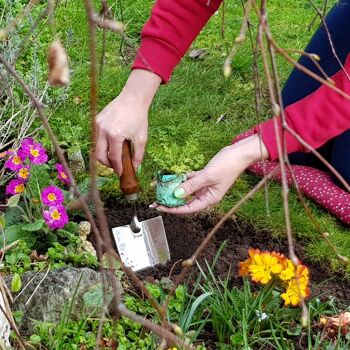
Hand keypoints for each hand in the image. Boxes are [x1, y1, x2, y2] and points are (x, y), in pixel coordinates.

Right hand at [96, 69, 160, 174]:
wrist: (133, 98)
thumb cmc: (139, 118)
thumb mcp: (141, 138)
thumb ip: (138, 155)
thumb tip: (135, 168)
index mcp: (114, 135)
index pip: (113, 157)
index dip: (117, 167)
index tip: (120, 173)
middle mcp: (103, 130)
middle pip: (99, 155)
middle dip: (107, 163)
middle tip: (115, 166)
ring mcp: (98, 124)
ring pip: (97, 146)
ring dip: (104, 154)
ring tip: (115, 155)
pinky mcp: (97, 120)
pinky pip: (97, 137)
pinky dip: (103, 144)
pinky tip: (112, 144)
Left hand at [151, 134, 268, 213]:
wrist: (238, 153)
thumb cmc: (227, 166)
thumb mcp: (207, 176)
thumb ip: (191, 186)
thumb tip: (176, 195)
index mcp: (209, 199)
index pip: (188, 208)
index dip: (173, 209)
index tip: (161, 207)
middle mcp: (206, 194)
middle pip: (185, 201)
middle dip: (170, 200)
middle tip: (155, 201)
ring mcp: (204, 185)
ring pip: (185, 189)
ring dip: (173, 188)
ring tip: (160, 188)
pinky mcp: (204, 176)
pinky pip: (189, 179)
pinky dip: (181, 179)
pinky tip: (170, 177)